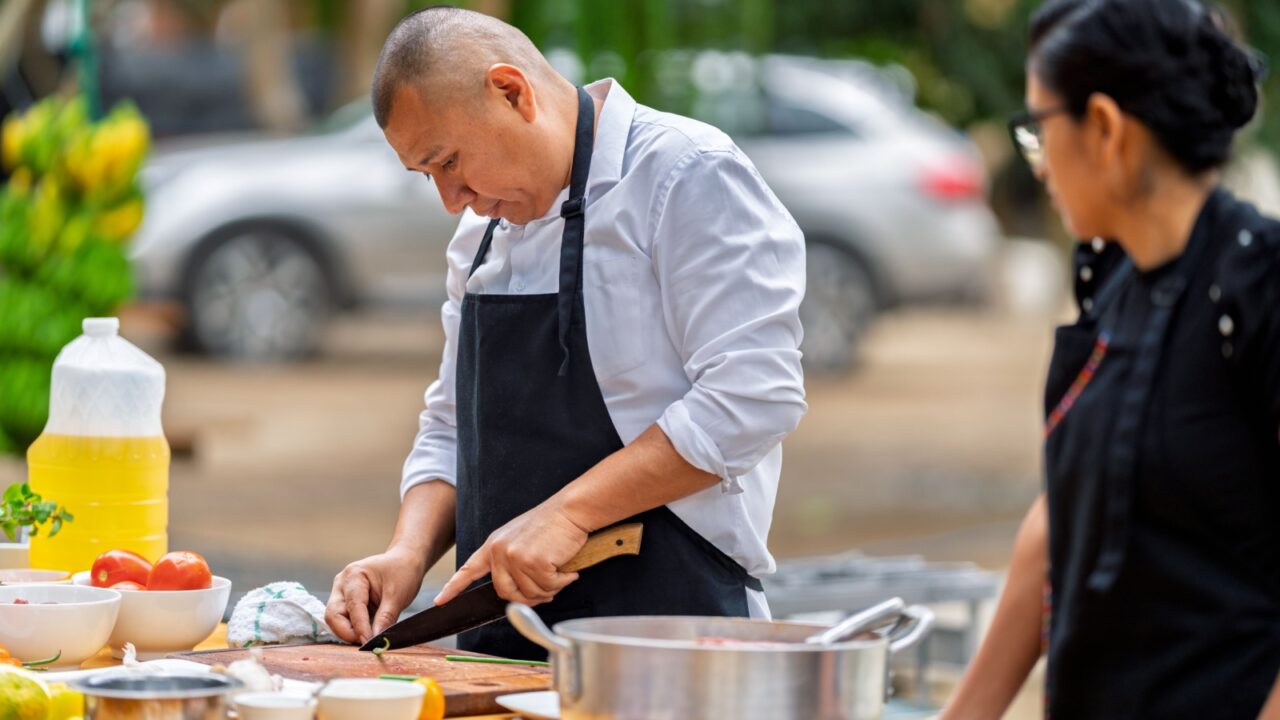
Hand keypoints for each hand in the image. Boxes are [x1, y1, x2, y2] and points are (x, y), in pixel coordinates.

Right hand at [325, 546, 426, 644]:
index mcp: (354, 576)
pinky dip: (355, 629)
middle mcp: (342, 584)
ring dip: (350, 632)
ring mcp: (341, 593)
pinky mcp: (346, 602)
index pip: (352, 607)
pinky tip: (368, 633)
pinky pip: (344, 620)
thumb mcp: (398, 596)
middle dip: (347, 632)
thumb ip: (385, 618)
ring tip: (370, 638)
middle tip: (367, 643)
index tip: (369, 643)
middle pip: (334, 615)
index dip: (359, 628)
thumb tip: (377, 640)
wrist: (405, 562)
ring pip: (336, 620)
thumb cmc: (402, 572)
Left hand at [434, 503, 588, 606]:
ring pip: (529, 594)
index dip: (454, 588)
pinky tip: (567, 569)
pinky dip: (561, 582)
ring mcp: (514, 556)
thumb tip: (518, 593)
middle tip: (548, 586)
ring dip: (549, 588)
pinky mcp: (533, 562)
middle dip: (528, 597)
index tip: (440, 601)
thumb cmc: (552, 525)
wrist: (571, 510)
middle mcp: (499, 551)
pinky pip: (547, 588)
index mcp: (493, 545)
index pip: (468, 569)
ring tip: (559, 570)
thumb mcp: (521, 539)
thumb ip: (511, 563)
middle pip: (506, 593)